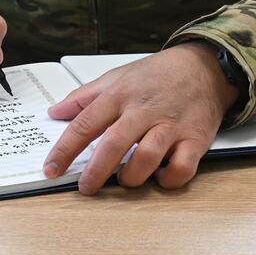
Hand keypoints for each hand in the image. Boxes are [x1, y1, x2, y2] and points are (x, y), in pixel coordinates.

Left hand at [43, 42, 239, 193]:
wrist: (205, 67)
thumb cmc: (157, 75)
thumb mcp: (116, 77)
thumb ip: (84, 96)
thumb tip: (55, 112)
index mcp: (119, 95)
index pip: (85, 124)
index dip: (64, 149)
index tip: (51, 168)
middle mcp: (144, 111)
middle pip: (114, 144)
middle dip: (95, 171)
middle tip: (85, 187)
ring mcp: (171, 126)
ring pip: (147, 157)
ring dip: (131, 176)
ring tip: (124, 180)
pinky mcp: (196, 139)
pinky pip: (182, 167)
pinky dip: (169, 179)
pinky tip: (159, 177)